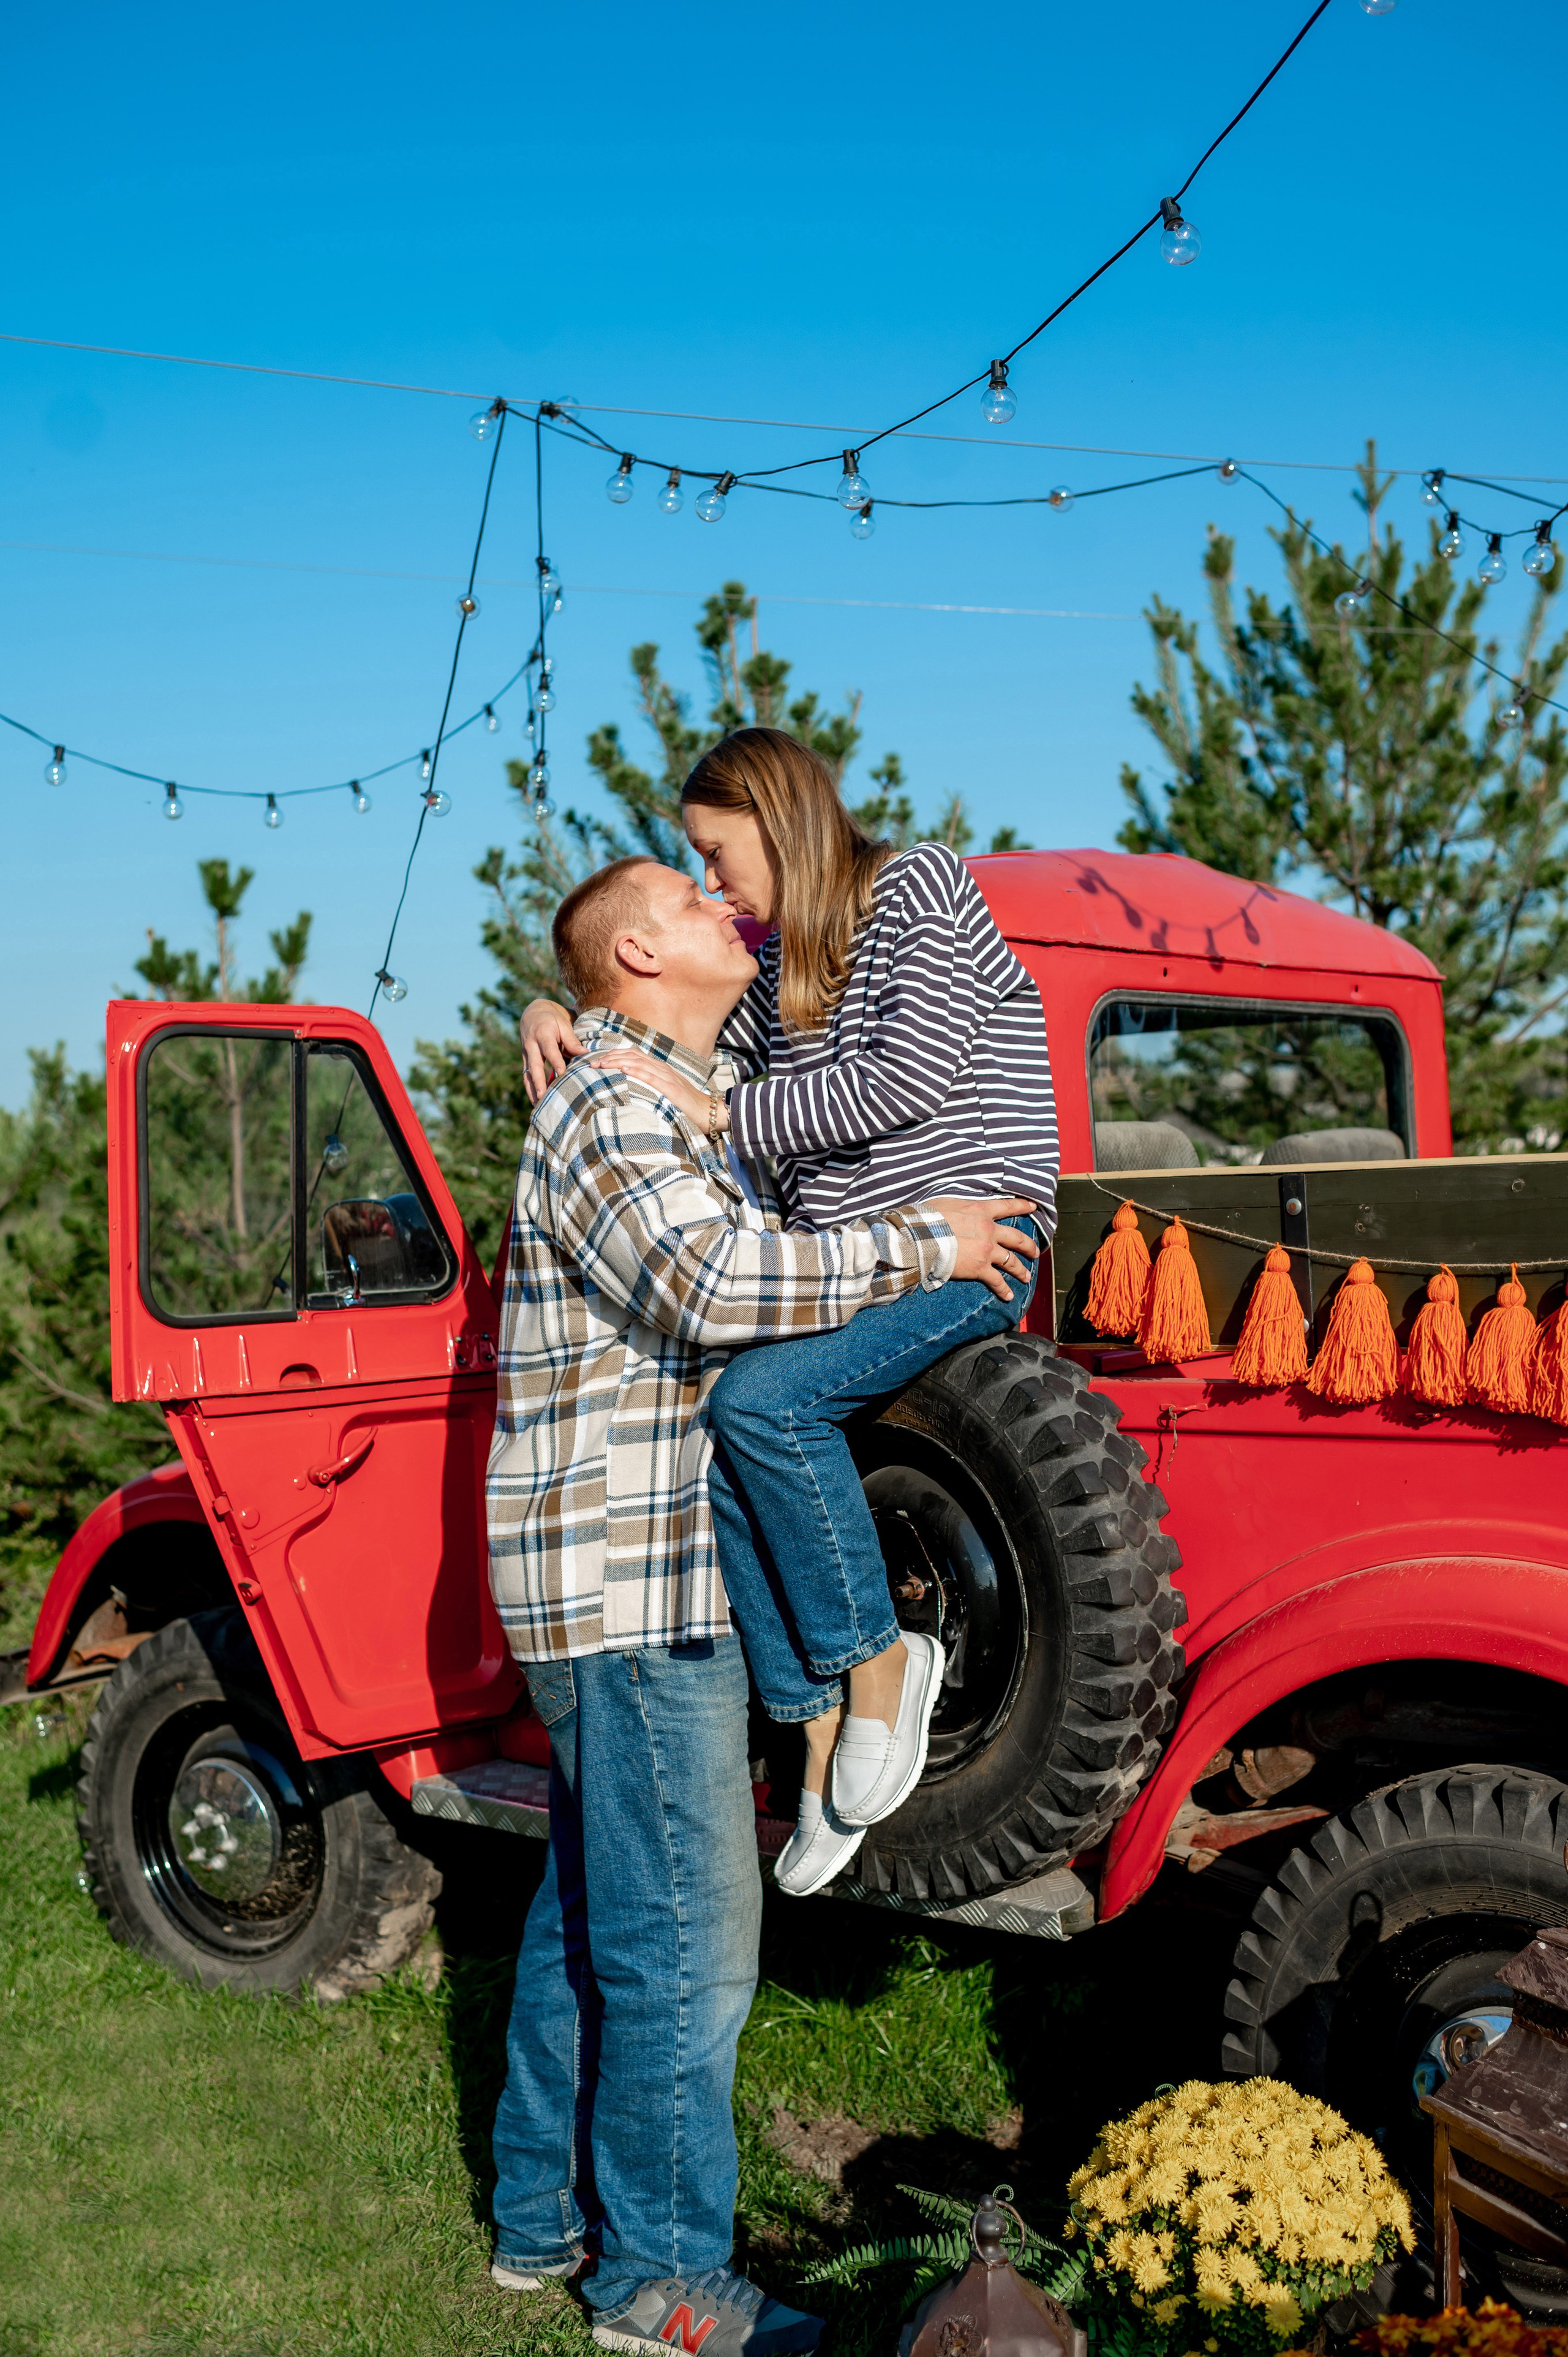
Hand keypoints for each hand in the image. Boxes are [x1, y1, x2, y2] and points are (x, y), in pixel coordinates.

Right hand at [520, 999, 585, 1104]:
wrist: (533, 1012)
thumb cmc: (552, 1019)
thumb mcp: (563, 1024)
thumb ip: (572, 1040)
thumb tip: (585, 1053)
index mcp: (543, 1034)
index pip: (550, 1050)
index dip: (555, 1062)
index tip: (562, 1074)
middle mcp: (531, 1045)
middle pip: (534, 1065)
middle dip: (538, 1081)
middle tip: (543, 1095)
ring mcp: (526, 1053)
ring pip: (527, 1073)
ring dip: (531, 1089)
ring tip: (537, 1104)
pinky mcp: (525, 1059)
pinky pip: (526, 1075)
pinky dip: (530, 1087)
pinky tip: (536, 1100)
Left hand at [590, 1047, 719, 1133]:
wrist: (709, 1112)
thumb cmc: (687, 1106)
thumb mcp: (664, 1094)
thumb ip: (650, 1088)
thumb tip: (629, 1091)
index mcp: (659, 1069)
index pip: (633, 1055)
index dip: (614, 1055)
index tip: (597, 1062)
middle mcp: (662, 1069)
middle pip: (632, 1055)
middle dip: (610, 1057)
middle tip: (592, 1064)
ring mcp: (667, 1077)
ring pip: (639, 1062)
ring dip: (618, 1061)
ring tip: (601, 1064)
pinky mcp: (672, 1088)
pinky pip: (652, 1077)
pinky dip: (637, 1071)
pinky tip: (624, 1069)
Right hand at [925, 1196, 1038, 1301]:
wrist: (921, 1237)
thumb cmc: (927, 1218)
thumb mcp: (946, 1203)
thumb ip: (959, 1206)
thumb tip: (956, 1208)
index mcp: (980, 1210)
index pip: (1006, 1206)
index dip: (1021, 1206)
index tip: (1032, 1207)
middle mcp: (989, 1230)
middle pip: (1016, 1238)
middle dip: (1028, 1245)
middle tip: (1035, 1252)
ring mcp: (987, 1250)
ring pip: (1011, 1261)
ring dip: (1021, 1270)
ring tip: (1026, 1277)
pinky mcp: (980, 1268)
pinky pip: (996, 1281)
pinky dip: (1003, 1289)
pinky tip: (1008, 1296)